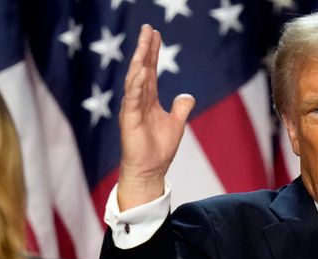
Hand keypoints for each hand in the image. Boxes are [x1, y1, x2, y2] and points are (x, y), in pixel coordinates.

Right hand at [117, 24, 195, 209]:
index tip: (154, 34)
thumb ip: (181, 108)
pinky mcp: (130, 120)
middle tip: (147, 29)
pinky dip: (136, 84)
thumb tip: (187, 96)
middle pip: (142, 69)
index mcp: (148, 100)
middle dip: (145, 49)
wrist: (150, 170)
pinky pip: (133, 98)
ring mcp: (132, 109)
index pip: (150, 70)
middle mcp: (138, 100)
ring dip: (139, 61)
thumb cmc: (159, 149)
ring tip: (143, 43)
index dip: (152, 52)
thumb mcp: (176, 123)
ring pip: (135, 80)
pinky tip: (140, 70)